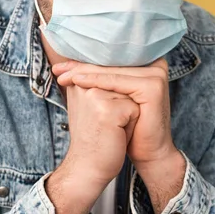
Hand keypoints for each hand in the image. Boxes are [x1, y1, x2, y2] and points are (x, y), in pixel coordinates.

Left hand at [56, 59, 186, 212]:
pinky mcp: (152, 86)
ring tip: (63, 76)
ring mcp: (157, 74)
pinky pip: (117, 81)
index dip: (85, 63)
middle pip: (112, 64)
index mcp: (150, 64)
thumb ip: (100, 79)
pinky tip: (78, 81)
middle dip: (82, 67)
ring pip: (112, 72)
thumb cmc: (129, 126)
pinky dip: (96, 81)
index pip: (112, 60)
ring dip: (85, 73)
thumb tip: (68, 64)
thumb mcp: (112, 99)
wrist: (148, 152)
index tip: (60, 67)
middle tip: (57, 69)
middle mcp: (157, 65)